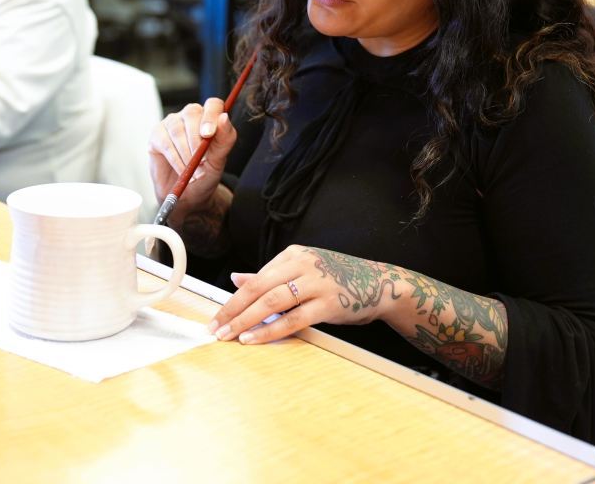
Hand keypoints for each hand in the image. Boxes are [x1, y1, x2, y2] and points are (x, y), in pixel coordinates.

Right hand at [148, 98, 236, 219]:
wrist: (189, 195)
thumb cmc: (206, 174)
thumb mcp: (220, 160)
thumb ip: (225, 139)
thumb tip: (224, 117)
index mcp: (209, 118)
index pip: (213, 104)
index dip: (211, 116)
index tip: (209, 134)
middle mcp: (190, 116)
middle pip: (192, 113)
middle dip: (197, 139)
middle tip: (201, 160)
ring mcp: (172, 124)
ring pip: (177, 130)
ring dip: (187, 154)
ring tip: (194, 172)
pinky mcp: (157, 135)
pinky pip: (165, 143)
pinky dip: (175, 159)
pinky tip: (182, 171)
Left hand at [209, 244, 398, 343]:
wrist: (380, 284)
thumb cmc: (338, 279)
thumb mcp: (303, 269)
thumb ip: (270, 275)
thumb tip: (236, 278)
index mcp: (293, 254)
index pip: (255, 278)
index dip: (232, 299)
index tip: (217, 317)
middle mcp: (302, 265)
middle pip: (258, 288)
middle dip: (232, 310)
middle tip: (214, 328)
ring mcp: (316, 283)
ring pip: (271, 302)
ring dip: (245, 321)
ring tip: (227, 335)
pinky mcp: (328, 304)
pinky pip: (292, 319)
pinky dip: (269, 330)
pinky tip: (252, 338)